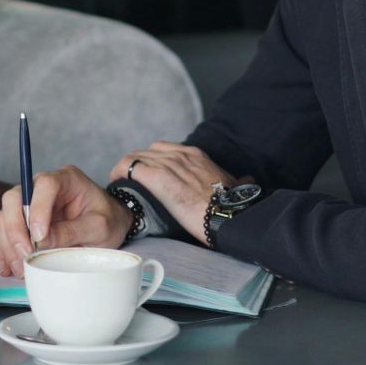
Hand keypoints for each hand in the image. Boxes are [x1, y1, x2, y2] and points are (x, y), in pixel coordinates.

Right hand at [0, 165, 131, 277]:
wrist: (111, 226)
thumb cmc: (109, 219)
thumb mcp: (99, 227)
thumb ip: (73, 231)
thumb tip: (43, 242)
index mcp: (66, 179)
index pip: (44, 185)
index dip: (37, 209)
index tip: (39, 236)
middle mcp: (42, 188)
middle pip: (14, 199)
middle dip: (15, 229)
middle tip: (25, 254)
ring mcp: (31, 205)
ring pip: (6, 217)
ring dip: (9, 244)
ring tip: (20, 268)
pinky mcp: (25, 223)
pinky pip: (7, 234)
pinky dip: (6, 252)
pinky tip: (9, 268)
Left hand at [108, 142, 239, 246]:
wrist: (229, 214)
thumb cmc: (233, 204)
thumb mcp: (236, 185)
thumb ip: (237, 180)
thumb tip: (248, 179)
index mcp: (196, 155)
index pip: (164, 149)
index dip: (152, 162)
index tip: (147, 175)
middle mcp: (181, 154)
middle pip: (147, 151)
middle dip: (136, 165)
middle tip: (129, 181)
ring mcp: (169, 164)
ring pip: (135, 156)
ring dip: (125, 170)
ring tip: (120, 184)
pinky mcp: (159, 177)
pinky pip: (129, 167)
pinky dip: (119, 174)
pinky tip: (117, 185)